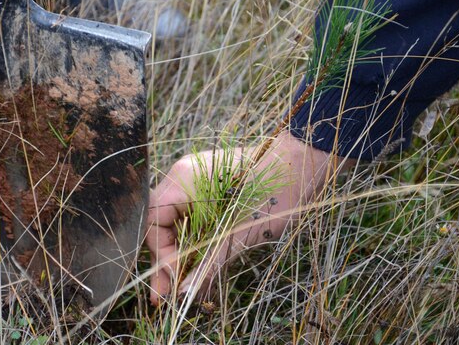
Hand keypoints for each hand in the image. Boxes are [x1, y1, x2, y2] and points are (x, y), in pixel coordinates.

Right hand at [145, 131, 349, 305]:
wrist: (305, 163)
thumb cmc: (274, 194)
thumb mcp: (239, 234)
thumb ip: (207, 262)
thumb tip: (183, 294)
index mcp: (182, 180)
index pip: (153, 222)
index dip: (160, 254)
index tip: (173, 282)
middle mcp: (183, 177)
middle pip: (161, 223)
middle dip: (166, 259)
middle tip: (165, 295)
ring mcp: (197, 180)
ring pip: (177, 223)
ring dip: (180, 253)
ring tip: (181, 286)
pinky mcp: (212, 188)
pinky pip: (193, 217)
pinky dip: (194, 241)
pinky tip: (197, 265)